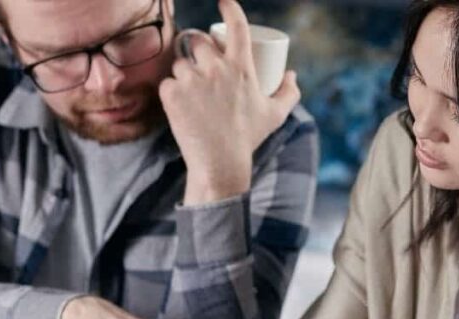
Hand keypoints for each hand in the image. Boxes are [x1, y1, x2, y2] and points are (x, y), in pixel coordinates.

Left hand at [161, 0, 300, 203]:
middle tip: (201, 71)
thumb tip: (291, 75)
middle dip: (198, 52)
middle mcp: (216, 68)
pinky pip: (167, 83)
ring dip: (184, 74)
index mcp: (242, 67)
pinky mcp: (172, 94)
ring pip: (180, 64)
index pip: (236, 26)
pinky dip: (171, 93)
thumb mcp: (274, 115)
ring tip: (192, 96)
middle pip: (199, 43)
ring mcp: (192, 80)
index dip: (229, 7)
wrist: (220, 163)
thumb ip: (288, 93)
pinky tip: (180, 107)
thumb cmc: (248, 138)